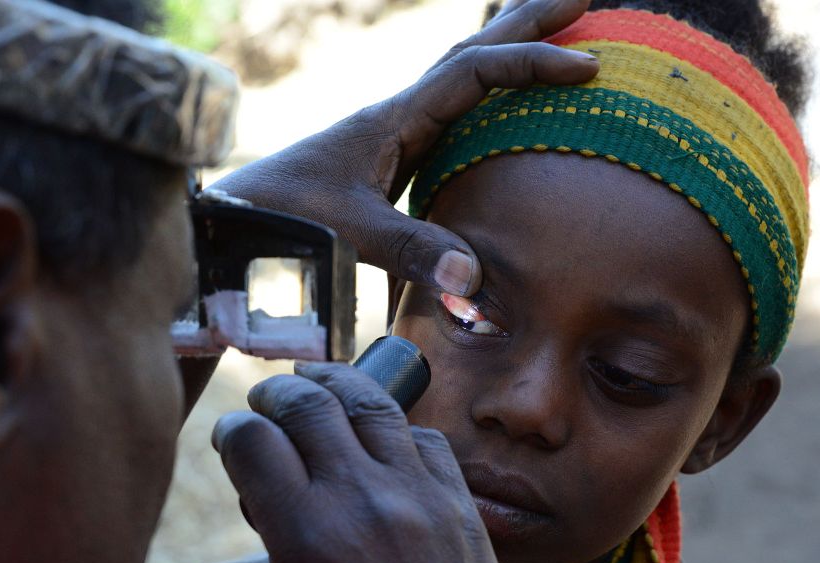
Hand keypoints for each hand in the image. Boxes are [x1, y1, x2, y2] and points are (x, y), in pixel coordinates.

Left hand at [211, 0, 597, 295]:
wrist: (232, 222)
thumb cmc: (281, 221)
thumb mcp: (346, 234)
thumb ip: (409, 251)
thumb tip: (473, 279)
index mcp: (392, 120)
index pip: (473, 71)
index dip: (531, 63)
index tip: (587, 65)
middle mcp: (395, 117)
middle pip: (470, 52)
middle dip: (526, 24)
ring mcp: (391, 137)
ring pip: (458, 78)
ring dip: (505, 53)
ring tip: (552, 41)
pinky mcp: (386, 164)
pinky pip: (447, 117)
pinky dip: (482, 101)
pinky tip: (497, 113)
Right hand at [212, 362, 577, 562]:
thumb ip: (284, 543)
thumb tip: (272, 489)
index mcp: (305, 539)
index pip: (253, 441)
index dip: (233, 431)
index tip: (234, 439)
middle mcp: (359, 502)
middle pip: (306, 403)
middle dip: (276, 394)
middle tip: (268, 401)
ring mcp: (417, 497)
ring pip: (368, 401)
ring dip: (333, 386)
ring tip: (318, 384)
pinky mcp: (461, 505)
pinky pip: (424, 438)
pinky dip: (394, 427)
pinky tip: (382, 435)